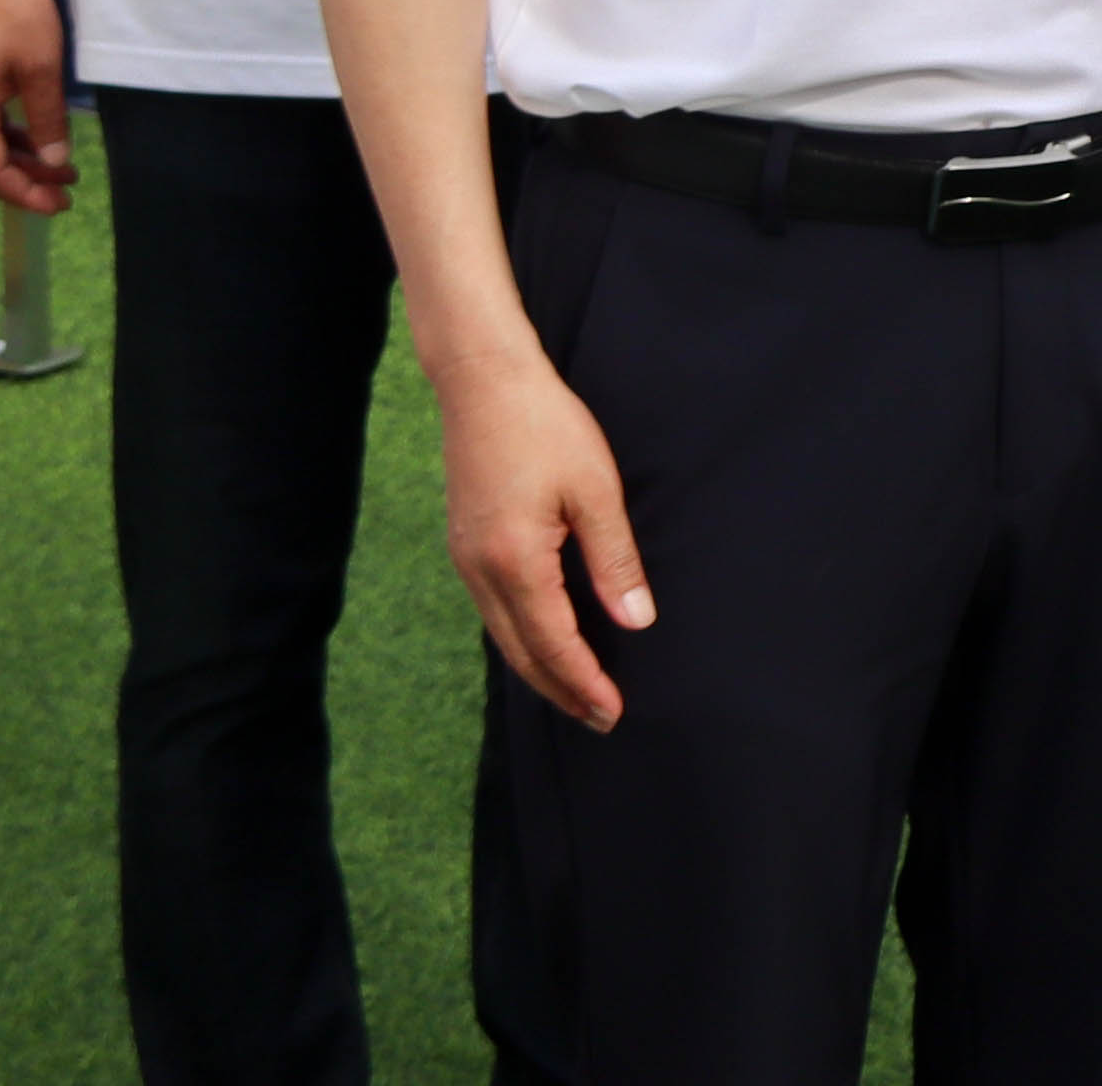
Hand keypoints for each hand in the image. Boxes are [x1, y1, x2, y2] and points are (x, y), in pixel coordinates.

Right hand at [0, 0, 75, 212]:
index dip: (23, 192)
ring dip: (23, 160)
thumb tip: (53, 162)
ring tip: (63, 171)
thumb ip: (46, 118)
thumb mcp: (41, 67)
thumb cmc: (16, 11)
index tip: (58, 204)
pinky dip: (15, 137)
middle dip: (25, 181)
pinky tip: (43, 141)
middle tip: (67, 193)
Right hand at [436, 340, 650, 728]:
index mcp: (515, 562)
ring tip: (576, 693)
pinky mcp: (465, 545)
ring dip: (540, 669)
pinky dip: (521, 638)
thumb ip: (614, 560)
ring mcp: (466, 560)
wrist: (483, 381)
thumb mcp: (595, 489)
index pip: (553, 644)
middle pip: (522, 653)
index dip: (584, 682)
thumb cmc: (546, 426)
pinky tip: (543, 642)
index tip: (613, 711)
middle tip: (600, 719)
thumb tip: (636, 621)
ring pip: (504, 636)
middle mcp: (480, 572)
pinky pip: (493, 611)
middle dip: (562, 691)